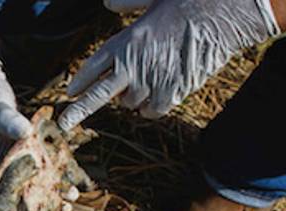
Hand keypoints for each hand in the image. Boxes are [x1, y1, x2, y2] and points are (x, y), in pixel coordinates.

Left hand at [57, 0, 278, 130]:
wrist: (222, 14)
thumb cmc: (188, 0)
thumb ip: (127, 3)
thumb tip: (108, 3)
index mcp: (124, 42)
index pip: (93, 67)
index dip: (80, 81)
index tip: (70, 93)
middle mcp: (132, 66)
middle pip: (98, 95)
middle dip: (78, 111)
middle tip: (63, 124)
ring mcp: (151, 82)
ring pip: (129, 103)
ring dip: (131, 99)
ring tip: (146, 81)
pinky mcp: (171, 94)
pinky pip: (151, 111)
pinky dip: (151, 108)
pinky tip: (158, 95)